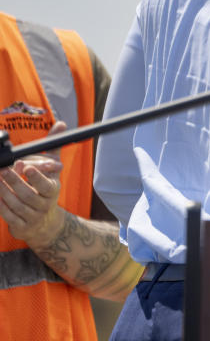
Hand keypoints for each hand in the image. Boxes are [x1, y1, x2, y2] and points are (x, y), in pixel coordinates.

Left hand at [0, 121, 66, 246]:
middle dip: (13, 181)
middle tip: (2, 169)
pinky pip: (7, 215)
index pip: (45, 184)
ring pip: (14, 204)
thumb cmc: (45, 188)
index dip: (36, 176)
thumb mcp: (52, 168)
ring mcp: (32, 217)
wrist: (44, 222)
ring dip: (2, 191)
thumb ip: (53, 147)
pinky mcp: (21, 226)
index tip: (26, 167)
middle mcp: (44, 205)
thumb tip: (61, 124)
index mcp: (53, 190)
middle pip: (27, 194)